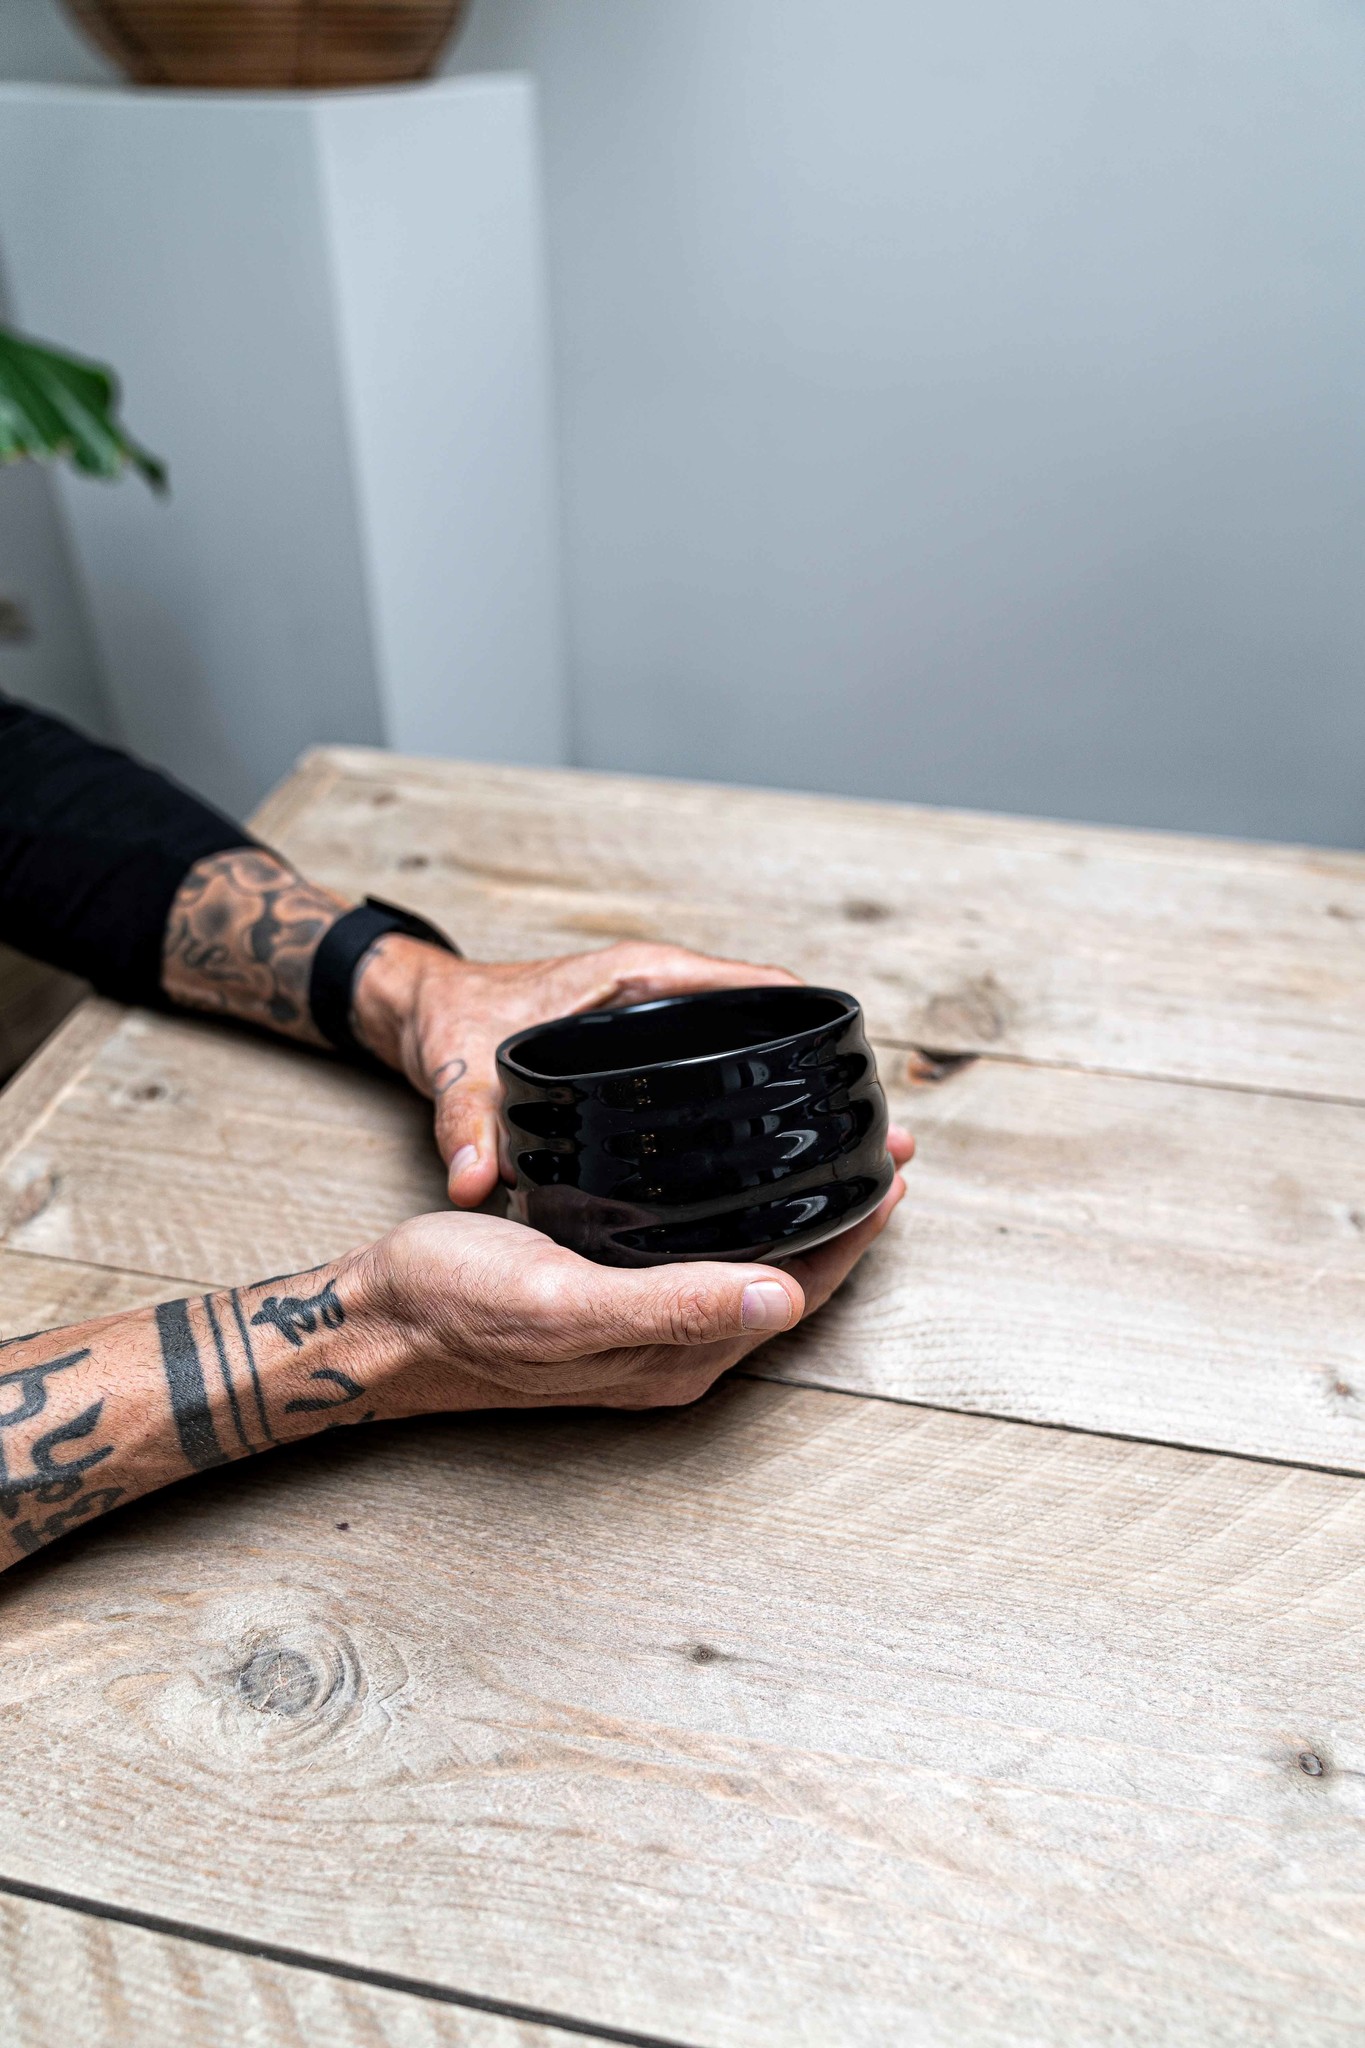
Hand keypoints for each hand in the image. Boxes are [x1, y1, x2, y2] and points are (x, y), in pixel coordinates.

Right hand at [349, 1165, 907, 1413]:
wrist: (373, 1323)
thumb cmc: (452, 1308)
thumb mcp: (561, 1300)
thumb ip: (671, 1305)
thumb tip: (785, 1297)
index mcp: (678, 1360)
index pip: (801, 1290)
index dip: (854, 1231)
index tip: (891, 1167)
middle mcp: (673, 1353)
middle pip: (788, 1278)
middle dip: (842, 1216)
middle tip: (884, 1146)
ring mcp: (643, 1331)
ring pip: (750, 1267)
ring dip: (798, 1214)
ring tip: (833, 1157)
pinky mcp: (611, 1302)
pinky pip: (705, 1261)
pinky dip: (744, 1217)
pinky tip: (739, 1184)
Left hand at [352, 936, 906, 1207]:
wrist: (421, 1010)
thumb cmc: (448, 1020)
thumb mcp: (459, 1067)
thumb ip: (467, 1124)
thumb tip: (478, 1182)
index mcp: (637, 976)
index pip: (752, 984)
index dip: (811, 1024)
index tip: (859, 1073)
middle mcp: (659, 994)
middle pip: (771, 1026)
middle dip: (828, 1077)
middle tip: (885, 1134)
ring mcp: (658, 1026)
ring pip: (750, 1056)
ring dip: (800, 1096)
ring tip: (861, 1157)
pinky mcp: (648, 1058)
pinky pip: (720, 1076)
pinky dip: (756, 1108)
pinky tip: (779, 1165)